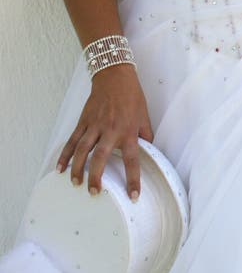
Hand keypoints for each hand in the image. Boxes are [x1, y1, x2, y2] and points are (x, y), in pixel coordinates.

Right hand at [56, 64, 152, 199]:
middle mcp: (110, 130)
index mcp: (128, 132)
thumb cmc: (132, 97)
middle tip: (94, 192)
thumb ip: (146, 135)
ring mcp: (94, 126)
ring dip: (78, 168)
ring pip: (82, 150)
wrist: (115, 77)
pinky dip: (65, 155)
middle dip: (96, 176)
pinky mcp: (83, 121)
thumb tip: (150, 151)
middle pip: (101, 157)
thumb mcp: (144, 116)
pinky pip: (72, 140)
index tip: (132, 196)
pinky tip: (60, 168)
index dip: (133, 179)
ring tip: (75, 183)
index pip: (132, 160)